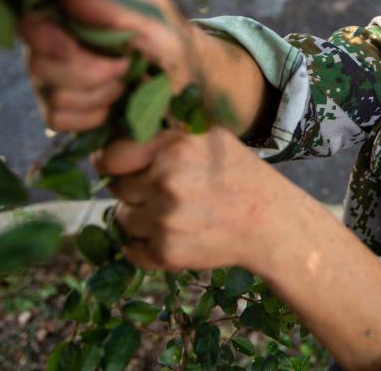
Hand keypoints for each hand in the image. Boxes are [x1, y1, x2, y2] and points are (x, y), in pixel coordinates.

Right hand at [20, 0, 201, 131]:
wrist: (188, 79)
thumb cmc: (171, 39)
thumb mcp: (154, 20)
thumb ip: (114, 8)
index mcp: (73, 8)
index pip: (30, 21)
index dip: (43, 38)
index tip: (70, 49)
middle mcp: (54, 39)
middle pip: (37, 64)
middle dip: (87, 73)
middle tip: (125, 68)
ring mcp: (53, 74)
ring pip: (50, 94)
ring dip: (96, 95)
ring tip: (124, 84)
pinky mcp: (60, 106)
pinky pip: (56, 118)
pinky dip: (90, 116)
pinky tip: (111, 106)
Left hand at [95, 125, 285, 271]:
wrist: (269, 222)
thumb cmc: (238, 175)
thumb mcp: (209, 137)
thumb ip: (166, 132)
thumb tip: (118, 129)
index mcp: (174, 148)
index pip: (113, 155)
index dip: (111, 161)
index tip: (116, 165)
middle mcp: (166, 182)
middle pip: (117, 187)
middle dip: (133, 189)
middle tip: (163, 191)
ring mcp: (165, 219)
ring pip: (123, 218)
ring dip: (139, 217)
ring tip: (172, 213)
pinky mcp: (167, 252)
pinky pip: (132, 249)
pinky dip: (145, 245)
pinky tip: (172, 234)